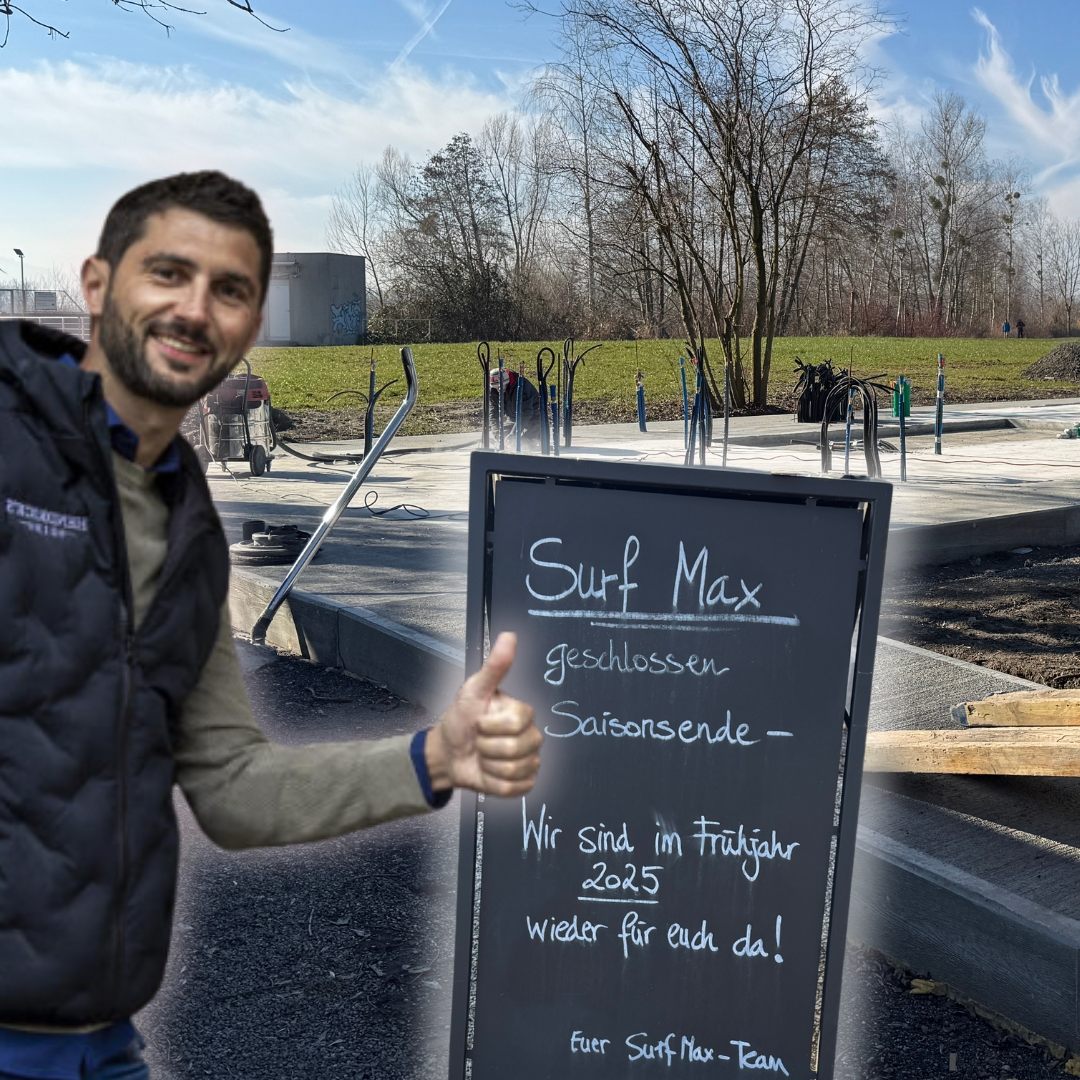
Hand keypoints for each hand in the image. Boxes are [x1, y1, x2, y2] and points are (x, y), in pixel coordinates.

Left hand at [425, 632, 541, 796]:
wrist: (448, 753)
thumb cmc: (460, 719)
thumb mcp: (473, 691)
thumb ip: (494, 666)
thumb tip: (509, 636)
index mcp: (522, 713)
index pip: (517, 722)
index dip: (491, 725)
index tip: (479, 721)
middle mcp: (531, 736)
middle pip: (517, 748)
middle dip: (487, 746)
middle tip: (479, 740)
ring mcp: (529, 760)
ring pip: (515, 769)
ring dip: (489, 765)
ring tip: (482, 755)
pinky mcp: (524, 783)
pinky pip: (515, 788)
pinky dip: (494, 783)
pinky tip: (488, 772)